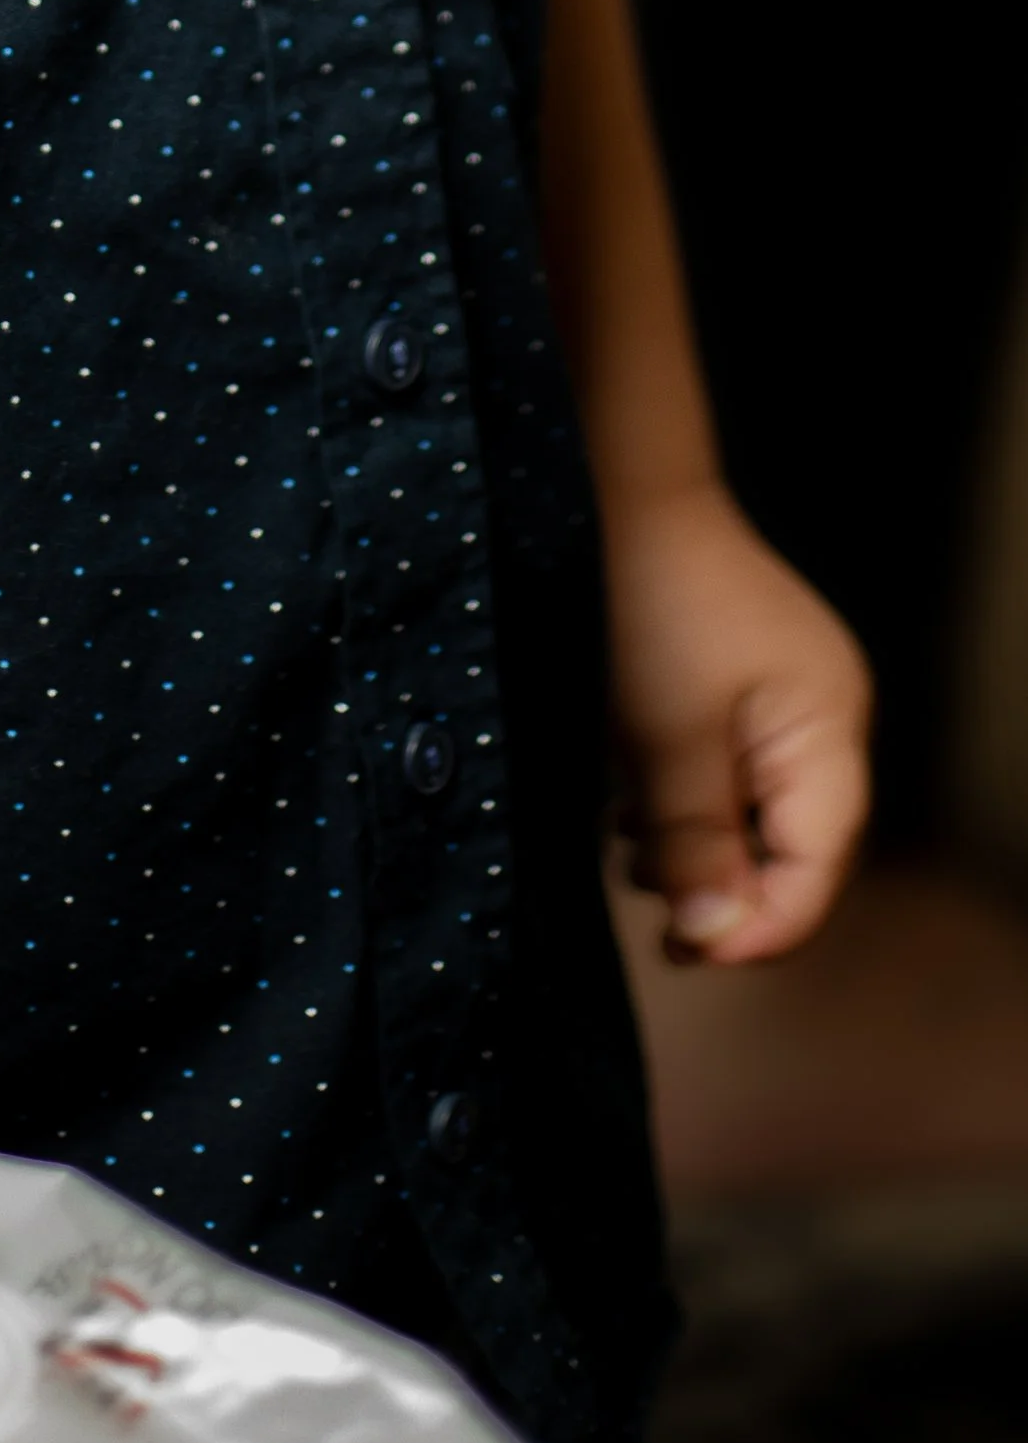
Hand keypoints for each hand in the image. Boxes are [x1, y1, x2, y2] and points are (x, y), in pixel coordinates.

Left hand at [603, 477, 869, 965]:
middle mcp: (827, 714)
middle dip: (727, 892)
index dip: (761, 927)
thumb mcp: (663, 736)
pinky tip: (635, 816)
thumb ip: (697, 841)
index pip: (819, 864)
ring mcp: (789, 694)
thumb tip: (712, 937)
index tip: (690, 955)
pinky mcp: (745, 681)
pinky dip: (690, 805)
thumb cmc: (645, 602)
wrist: (615, 488)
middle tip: (657, 923)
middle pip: (797, 845)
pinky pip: (735, 770)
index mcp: (828, 727)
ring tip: (631, 857)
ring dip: (700, 851)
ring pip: (759, 811)